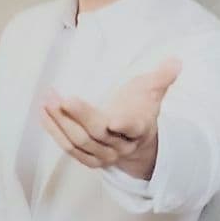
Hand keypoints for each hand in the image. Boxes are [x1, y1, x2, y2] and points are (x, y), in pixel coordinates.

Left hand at [40, 57, 182, 179]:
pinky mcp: (89, 159)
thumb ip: (162, 77)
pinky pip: (69, 148)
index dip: (123, 126)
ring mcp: (104, 155)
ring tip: (48, 100)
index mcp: (139, 127)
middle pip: (98, 133)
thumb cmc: (141, 110)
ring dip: (61, 122)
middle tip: (61, 98)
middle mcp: (121, 145)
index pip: (131, 128)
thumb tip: (176, 61)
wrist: (139, 144)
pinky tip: (43, 114)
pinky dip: (55, 132)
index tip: (112, 121)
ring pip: (80, 142)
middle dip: (79, 116)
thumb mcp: (152, 91)